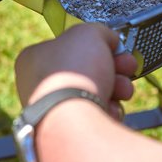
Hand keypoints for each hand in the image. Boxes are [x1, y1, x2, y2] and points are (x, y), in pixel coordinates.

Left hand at [14, 23, 137, 118]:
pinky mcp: (69, 130)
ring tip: (123, 90)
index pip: (71, 46)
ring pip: (93, 92)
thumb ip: (101, 31)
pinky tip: (110, 109)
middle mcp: (39, 84)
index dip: (98, 44)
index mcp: (34, 58)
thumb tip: (111, 39)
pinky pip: (94, 114)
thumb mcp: (90, 33)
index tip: (116, 47)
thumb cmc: (74, 72)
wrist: (74, 119)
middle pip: (86, 69)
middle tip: (127, 66)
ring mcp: (53, 109)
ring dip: (115, 88)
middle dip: (114, 67)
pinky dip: (107, 110)